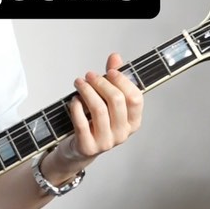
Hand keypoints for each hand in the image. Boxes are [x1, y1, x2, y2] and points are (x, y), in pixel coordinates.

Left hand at [52, 53, 143, 174]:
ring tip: (79, 82)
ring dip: (87, 91)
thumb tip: (115, 57)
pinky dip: (76, 107)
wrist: (79, 151)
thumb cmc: (94, 124)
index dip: (122, 81)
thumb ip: (113, 80)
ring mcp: (106, 142)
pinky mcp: (88, 146)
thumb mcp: (106, 102)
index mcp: (133, 122)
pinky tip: (74, 99)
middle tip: (89, 75)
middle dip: (101, 83)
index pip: (135, 98)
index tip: (110, 71)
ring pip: (99, 109)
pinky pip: (82, 122)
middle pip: (116, 101)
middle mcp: (122, 134)